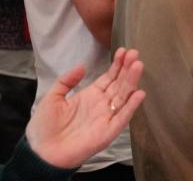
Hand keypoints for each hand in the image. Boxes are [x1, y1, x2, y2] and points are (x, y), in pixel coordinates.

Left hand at [27, 48, 144, 169]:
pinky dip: (132, 106)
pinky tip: (139, 93)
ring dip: (131, 81)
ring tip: (138, 65)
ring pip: (124, 96)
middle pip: (119, 83)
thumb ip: (66, 81)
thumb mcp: (52, 98)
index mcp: (90, 95)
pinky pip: (123, 117)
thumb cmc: (45, 127)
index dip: (117, 65)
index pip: (109, 77)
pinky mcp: (109, 131)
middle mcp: (102, 104)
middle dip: (127, 68)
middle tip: (135, 53)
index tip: (123, 51)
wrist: (42, 152)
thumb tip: (83, 66)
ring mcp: (107, 117)